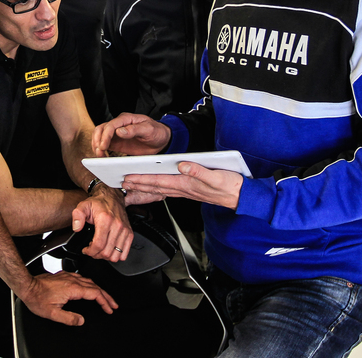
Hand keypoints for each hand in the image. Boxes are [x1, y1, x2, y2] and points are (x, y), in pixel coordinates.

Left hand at [18, 272, 117, 325]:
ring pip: (89, 281)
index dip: (104, 302)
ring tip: (104, 297)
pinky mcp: (64, 275)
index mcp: (73, 289)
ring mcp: (68, 277)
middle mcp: (72, 280)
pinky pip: (81, 278)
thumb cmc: (37, 298)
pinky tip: (89, 288)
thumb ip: (69, 318)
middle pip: (95, 286)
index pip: (95, 294)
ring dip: (99, 289)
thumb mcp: (53, 314)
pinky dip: (90, 284)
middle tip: (113, 304)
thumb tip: (81, 320)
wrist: (28, 286)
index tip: (109, 308)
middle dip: (106, 296)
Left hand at [71, 185, 131, 260]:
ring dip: (106, 257)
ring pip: (116, 255)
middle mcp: (117, 226)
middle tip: (91, 250)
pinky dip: (116, 256)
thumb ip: (77, 216)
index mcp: (105, 220)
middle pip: (107, 252)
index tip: (86, 250)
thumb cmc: (98, 203)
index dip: (90, 251)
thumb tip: (77, 228)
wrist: (112, 197)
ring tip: (100, 250)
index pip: (98, 244)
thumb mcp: (83, 206)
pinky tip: (109, 249)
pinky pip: (125, 253)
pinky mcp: (130, 234)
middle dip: (96, 255)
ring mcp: (125, 231)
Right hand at [91, 113, 170, 157]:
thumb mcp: (148, 129)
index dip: (105, 135)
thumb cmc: (157, 131)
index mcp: (126, 119)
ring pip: (100, 136)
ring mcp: (117, 134)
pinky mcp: (117, 143)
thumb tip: (119, 131)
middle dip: (97, 140)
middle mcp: (119, 125)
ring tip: (99, 155)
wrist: (161, 140)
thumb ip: (134, 130)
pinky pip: (105, 145)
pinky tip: (102, 156)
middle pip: (101, 129)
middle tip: (99, 151)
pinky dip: (101, 150)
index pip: (111, 125)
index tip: (103, 146)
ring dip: (97, 145)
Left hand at [121, 162, 243, 209]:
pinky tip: (150, 190)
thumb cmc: (230, 186)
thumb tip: (183, 165)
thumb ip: (199, 171)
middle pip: (155, 187)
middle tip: (121, 183)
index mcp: (187, 184)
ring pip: (159, 190)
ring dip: (144, 189)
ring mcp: (186, 190)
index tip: (128, 178)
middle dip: (137, 185)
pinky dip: (155, 191)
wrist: (240, 197)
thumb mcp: (217, 176)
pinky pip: (167, 191)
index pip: (159, 181)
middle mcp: (184, 189)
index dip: (142, 179)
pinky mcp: (189, 190)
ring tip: (130, 188)